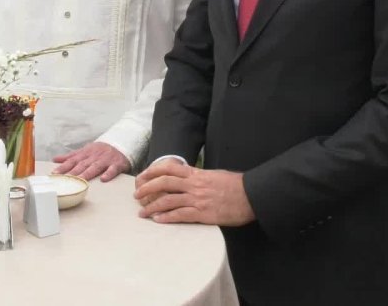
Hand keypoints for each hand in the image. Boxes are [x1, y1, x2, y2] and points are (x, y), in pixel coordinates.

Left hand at [52, 141, 130, 181]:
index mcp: (86, 153)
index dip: (63, 167)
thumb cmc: (100, 150)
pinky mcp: (116, 164)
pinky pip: (112, 169)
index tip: (54, 173)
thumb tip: (55, 159)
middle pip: (82, 164)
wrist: (121, 143)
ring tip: (80, 180)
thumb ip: (70, 156)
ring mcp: (105, 160)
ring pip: (95, 167)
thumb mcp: (85, 150)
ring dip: (87, 173)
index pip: (72, 160)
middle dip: (73, 172)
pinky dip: (108, 174)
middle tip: (64, 180)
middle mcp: (94, 156)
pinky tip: (103, 179)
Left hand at [134, 160, 253, 225]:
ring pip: (168, 200)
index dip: (152, 171)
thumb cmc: (235, 186)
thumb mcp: (215, 175)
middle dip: (146, 188)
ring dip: (152, 206)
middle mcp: (194, 185)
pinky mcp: (203, 213)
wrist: (251, 196)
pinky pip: (180, 215)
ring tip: (142, 213)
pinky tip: (158, 220)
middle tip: (136, 195)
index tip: (142, 176)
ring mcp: (197, 199)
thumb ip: (199, 177)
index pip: (169, 168)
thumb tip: (187, 178)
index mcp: (197, 174)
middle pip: (163, 183)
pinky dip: (167, 217)